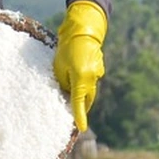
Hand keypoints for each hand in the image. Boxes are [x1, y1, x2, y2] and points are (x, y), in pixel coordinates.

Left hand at [53, 0, 107, 131]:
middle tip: (73, 113)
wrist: (83, 30)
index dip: (79, 117)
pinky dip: (84, 82)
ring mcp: (97, 73)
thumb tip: (67, 93)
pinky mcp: (98, 68)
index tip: (80, 129)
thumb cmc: (67, 48)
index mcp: (81, 79)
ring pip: (89, 90)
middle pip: (87, 99)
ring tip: (71, 93)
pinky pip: (91, 80)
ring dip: (82, 94)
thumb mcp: (59, 68)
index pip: (78, 104)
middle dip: (81, 107)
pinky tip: (76, 75)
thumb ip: (63, 83)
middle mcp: (92, 78)